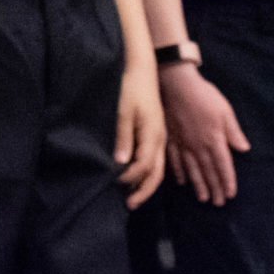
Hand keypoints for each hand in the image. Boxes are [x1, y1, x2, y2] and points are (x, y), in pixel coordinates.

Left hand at [116, 58, 165, 207]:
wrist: (142, 69)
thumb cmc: (130, 87)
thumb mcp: (123, 110)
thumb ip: (123, 137)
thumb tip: (120, 163)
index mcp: (153, 134)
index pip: (144, 166)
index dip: (130, 178)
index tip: (115, 183)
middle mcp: (159, 139)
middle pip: (156, 173)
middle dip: (143, 191)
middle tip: (129, 205)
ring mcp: (159, 136)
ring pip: (157, 168)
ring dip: (146, 184)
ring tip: (133, 196)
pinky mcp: (155, 133)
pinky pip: (155, 159)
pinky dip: (147, 172)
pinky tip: (137, 176)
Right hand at [160, 63, 246, 204]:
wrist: (177, 84)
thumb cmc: (204, 95)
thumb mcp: (225, 110)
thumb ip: (233, 132)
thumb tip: (244, 149)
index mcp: (214, 139)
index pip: (223, 165)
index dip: (227, 181)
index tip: (230, 194)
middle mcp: (198, 145)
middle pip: (208, 171)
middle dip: (214, 188)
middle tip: (218, 203)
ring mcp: (182, 143)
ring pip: (192, 169)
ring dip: (198, 185)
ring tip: (203, 198)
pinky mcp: (170, 138)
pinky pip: (174, 160)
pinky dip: (178, 172)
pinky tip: (181, 181)